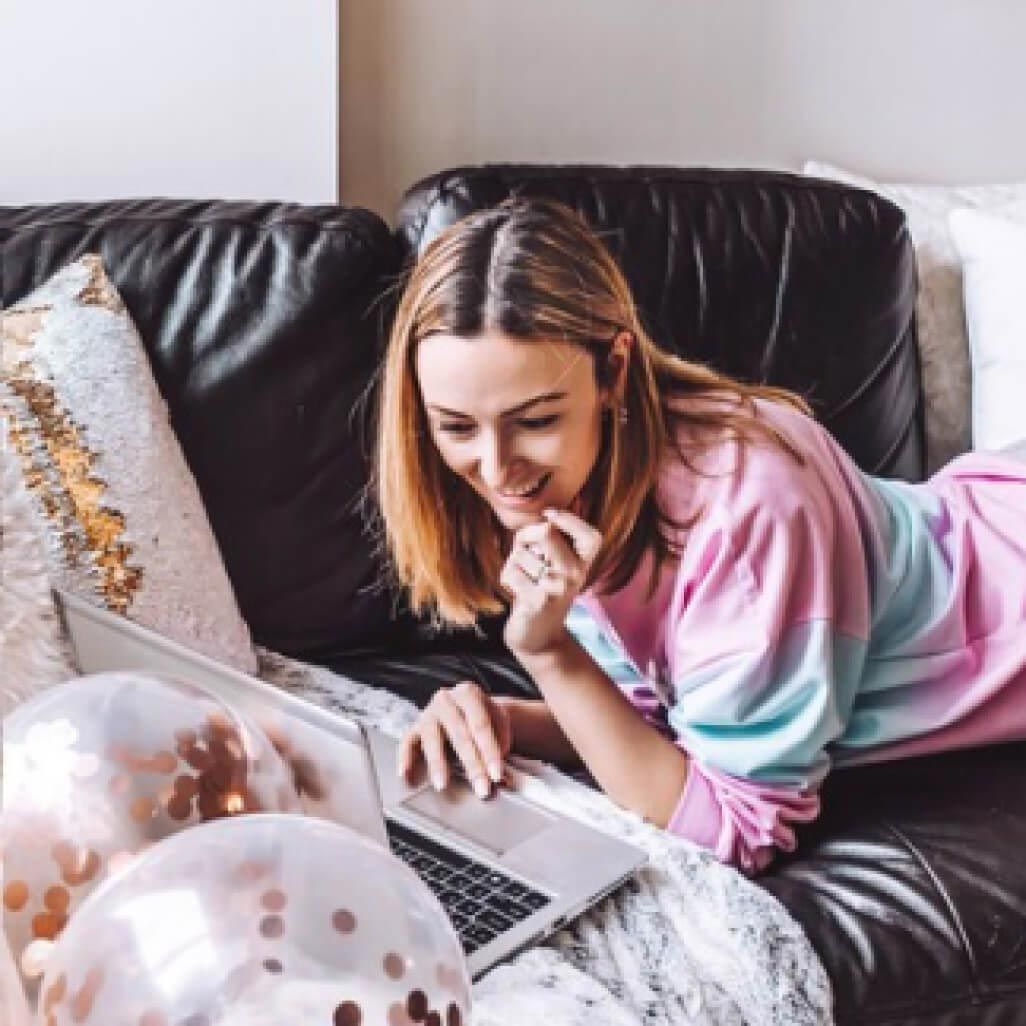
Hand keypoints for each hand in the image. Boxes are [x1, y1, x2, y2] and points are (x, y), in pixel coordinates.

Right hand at [396, 681, 512, 798]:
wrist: (469, 711)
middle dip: (472, 764)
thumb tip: (500, 777)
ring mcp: (427, 713)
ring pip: (432, 739)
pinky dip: (405, 759)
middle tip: (481, 788)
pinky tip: (405, 775)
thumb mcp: (499, 724)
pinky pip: (407, 743)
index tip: (497, 775)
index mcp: (469, 693)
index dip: (490, 751)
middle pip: (459, 734)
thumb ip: (500, 745)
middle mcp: (446, 700)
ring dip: (438, 764)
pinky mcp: (414, 728)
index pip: (480, 725)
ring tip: (442, 784)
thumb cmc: (486, 720)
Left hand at [500, 507, 602, 657]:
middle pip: (546, 531)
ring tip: (524, 580)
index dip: (567, 518)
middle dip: (525, 537)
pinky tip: (517, 593)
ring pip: (520, 554)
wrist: (539, 638)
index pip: (591, 535)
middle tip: (524, 552)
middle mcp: (576, 575)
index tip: (548, 516)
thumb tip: (544, 515)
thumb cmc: (539, 591)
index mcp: (583, 564)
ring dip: (513, 564)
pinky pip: (511, 573)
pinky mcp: (537, 601)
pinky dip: (507, 579)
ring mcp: (557, 588)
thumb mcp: (553, 564)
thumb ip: (548, 539)